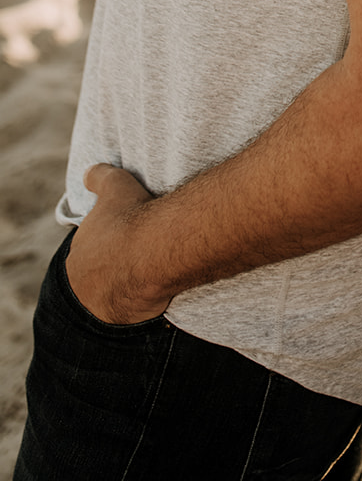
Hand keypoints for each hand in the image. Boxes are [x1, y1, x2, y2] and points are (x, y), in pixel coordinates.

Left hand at [64, 164, 170, 324]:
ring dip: (125, 289)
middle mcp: (80, 286)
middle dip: (111, 271)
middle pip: (95, 279)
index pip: (86, 255)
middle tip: (137, 258)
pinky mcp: (122, 319)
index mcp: (75, 257)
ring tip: (148, 275)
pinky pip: (130, 311)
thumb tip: (90, 173)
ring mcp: (99, 307)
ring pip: (111, 297)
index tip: (124, 241)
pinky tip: (155, 290)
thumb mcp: (114, 186)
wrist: (153, 249)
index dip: (105, 248)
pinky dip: (140, 303)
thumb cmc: (132, 217)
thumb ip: (100, 177)